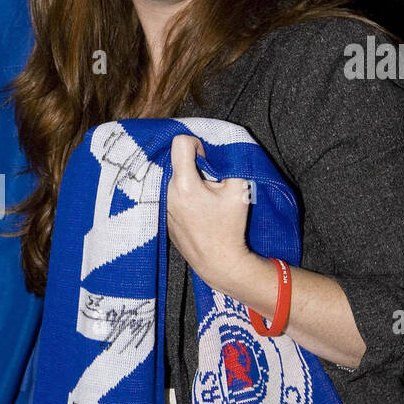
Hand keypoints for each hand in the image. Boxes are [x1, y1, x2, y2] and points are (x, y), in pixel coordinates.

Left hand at [166, 134, 253, 293]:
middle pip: (178, 162)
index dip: (196, 144)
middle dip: (196, 166)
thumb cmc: (229, 227)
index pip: (180, 142)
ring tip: (206, 200)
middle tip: (211, 183)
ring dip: (190, 182)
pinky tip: (198, 212)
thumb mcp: (239, 191)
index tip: (207, 159)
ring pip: (175, 180)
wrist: (218, 261)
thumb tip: (222, 151)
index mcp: (184, 184)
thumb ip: (231, 163)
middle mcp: (168, 193)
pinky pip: (172, 196)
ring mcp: (163, 206)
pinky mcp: (164, 216)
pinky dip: (184, 196)